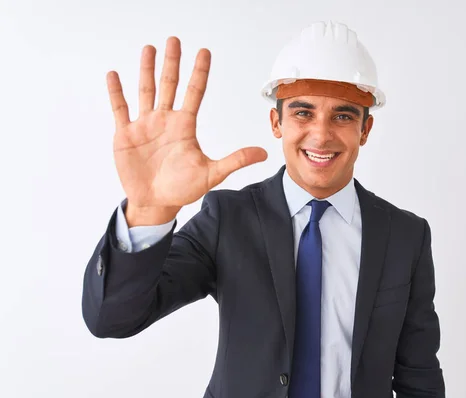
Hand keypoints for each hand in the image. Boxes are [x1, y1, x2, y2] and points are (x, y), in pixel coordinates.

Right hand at [107, 37, 267, 216]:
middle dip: (171, 63)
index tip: (204, 52)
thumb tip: (264, 153)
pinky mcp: (125, 134)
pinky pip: (120, 109)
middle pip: (169, 85)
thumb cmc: (183, 189)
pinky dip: (116, 92)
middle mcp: (165, 120)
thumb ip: (235, 160)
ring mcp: (145, 125)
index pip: (194, 92)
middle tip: (174, 40)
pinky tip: (114, 75)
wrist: (156, 203)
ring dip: (146, 70)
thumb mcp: (212, 174)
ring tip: (149, 49)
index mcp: (184, 126)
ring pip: (146, 91)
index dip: (199, 72)